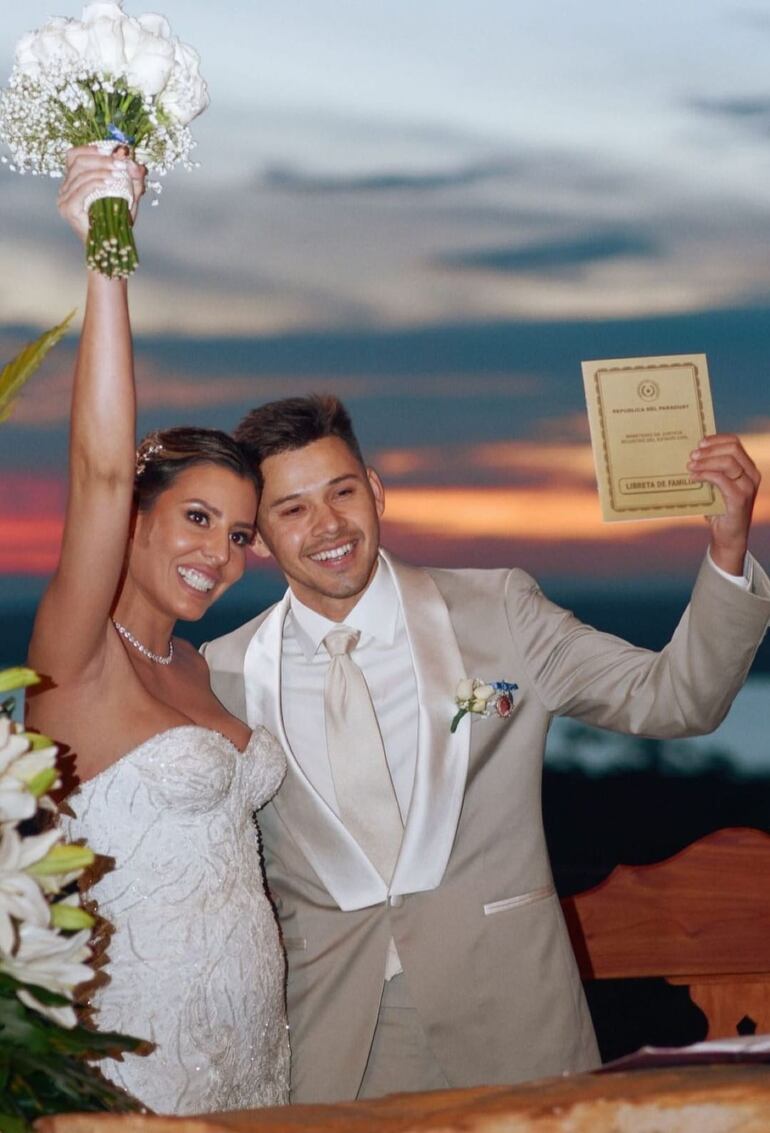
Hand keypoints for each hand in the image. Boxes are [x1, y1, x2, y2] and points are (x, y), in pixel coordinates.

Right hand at [57, 145, 145, 242]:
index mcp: (74, 180)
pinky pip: (80, 189)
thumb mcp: (129, 196)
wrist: (111, 246)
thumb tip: (138, 165)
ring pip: (80, 173)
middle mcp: (65, 188)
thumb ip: (134, 180)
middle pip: (77, 161)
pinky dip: (96, 182)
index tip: (113, 149)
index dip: (92, 148)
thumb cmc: (117, 221)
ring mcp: (63, 198)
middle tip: (120, 163)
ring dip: (102, 170)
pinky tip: (109, 183)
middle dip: (101, 159)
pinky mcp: (67, 209)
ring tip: (119, 174)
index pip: (75, 155)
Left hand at [687, 434, 760, 574]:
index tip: (699, 442)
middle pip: (732, 449)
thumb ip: (710, 470)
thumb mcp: (715, 486)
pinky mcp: (740, 499)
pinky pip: (722, 479)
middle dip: (709, 449)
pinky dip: (705, 475)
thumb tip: (691, 455)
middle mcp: (751, 475)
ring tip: (690, 465)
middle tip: (692, 455)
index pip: (735, 443)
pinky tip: (694, 477)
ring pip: (728, 462)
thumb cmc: (719, 509)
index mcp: (747, 468)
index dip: (716, 439)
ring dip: (706, 461)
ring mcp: (748, 486)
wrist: (727, 536)